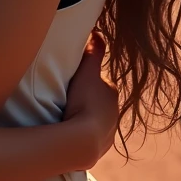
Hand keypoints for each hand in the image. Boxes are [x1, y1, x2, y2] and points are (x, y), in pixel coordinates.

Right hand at [63, 32, 118, 168]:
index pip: (99, 80)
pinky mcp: (100, 148)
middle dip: (86, 98)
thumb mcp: (87, 71)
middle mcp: (114, 111)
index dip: (85, 77)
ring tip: (67, 116)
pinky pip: (91, 136)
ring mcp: (108, 131)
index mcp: (111, 92)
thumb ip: (94, 51)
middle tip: (66, 97)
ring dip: (84, 116)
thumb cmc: (85, 101)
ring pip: (96, 118)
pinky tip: (71, 132)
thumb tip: (98, 32)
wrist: (85, 140)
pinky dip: (83, 133)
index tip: (71, 79)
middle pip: (98, 100)